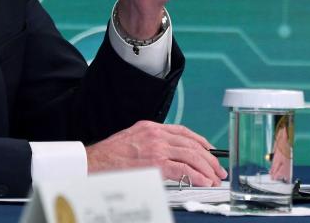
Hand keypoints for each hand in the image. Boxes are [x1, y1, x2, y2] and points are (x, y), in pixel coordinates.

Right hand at [85, 121, 226, 185]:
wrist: (92, 162)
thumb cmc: (109, 156)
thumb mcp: (132, 140)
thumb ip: (151, 143)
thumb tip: (169, 155)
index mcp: (151, 127)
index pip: (184, 132)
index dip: (200, 142)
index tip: (210, 151)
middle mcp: (156, 134)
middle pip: (191, 143)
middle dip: (209, 158)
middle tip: (217, 169)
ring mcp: (157, 148)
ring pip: (191, 155)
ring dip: (206, 168)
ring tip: (214, 178)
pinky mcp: (155, 163)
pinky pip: (183, 169)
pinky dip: (196, 176)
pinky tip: (203, 181)